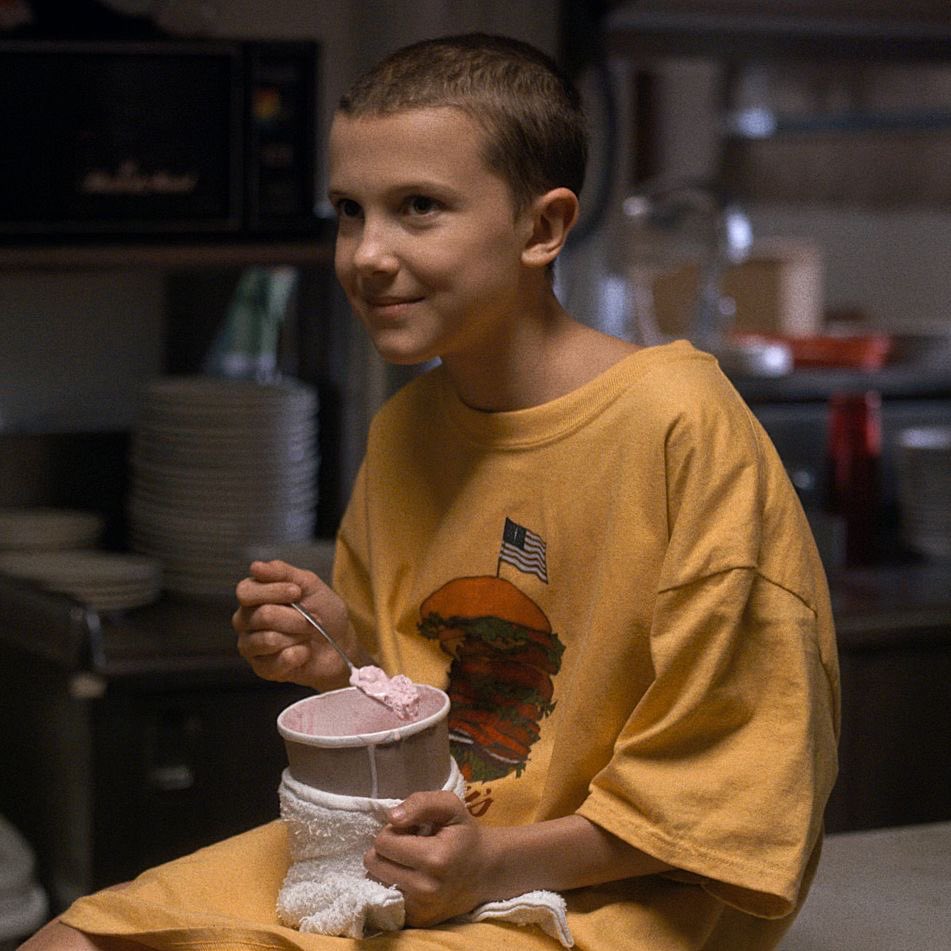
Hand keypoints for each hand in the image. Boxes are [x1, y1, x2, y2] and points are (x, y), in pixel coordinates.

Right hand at [232, 559, 354, 689]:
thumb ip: (282, 572)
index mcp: (253, 597)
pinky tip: (304, 651)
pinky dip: (298, 655)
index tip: (297, 592)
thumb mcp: (309, 584)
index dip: (273, 591)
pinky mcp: (262, 669)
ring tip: (308, 634)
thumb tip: (256, 566)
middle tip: (312, 618)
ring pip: (268, 639)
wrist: (341, 643)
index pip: (245, 592)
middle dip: (295, 617)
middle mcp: (246, 621)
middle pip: (261, 615)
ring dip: (298, 635)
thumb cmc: (324, 612)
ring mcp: (251, 646)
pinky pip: (276, 662)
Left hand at [365, 791, 499, 926]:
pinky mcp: (417, 922)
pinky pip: (386, 899)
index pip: (383, 842)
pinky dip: (394, 886)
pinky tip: (412, 878)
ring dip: (388, 868)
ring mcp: (421, 910)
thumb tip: (391, 818)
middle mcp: (425, 889)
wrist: (486, 871)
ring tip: (412, 862)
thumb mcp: (449, 806)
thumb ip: (420, 803)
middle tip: (409, 846)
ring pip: (376, 882)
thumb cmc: (465, 834)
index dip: (394, 830)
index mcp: (434, 858)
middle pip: (374, 864)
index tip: (411, 831)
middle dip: (387, 850)